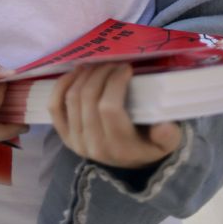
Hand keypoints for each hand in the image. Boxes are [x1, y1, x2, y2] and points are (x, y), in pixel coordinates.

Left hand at [48, 63, 181, 168]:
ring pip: (72, 98)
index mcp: (120, 147)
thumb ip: (168, 136)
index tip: (126, 68)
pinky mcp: (64, 135)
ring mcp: (75, 141)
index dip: (115, 82)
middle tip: (113, 62)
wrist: (130, 162)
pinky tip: (76, 72)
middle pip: (88, 99)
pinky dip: (62, 85)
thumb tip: (165, 126)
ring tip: (98, 64)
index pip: (109, 108)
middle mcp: (94, 146)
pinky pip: (54, 106)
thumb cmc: (149, 145)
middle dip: (101, 72)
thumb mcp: (167, 143)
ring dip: (84, 75)